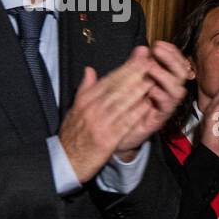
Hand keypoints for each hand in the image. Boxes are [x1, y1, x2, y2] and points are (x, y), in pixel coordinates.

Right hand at [59, 47, 153, 182]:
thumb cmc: (72, 134)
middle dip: (135, 74)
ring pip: (122, 102)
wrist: (65, 160)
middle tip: (150, 63)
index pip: (109, 80)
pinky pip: (124, 123)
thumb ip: (85, 89)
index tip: (139, 59)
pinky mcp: (107, 139)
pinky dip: (136, 113)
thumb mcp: (75, 108)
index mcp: (85, 100)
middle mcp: (92, 109)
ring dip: (138, 90)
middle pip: (117, 88)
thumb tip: (90, 70)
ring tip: (153, 79)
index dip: (126, 68)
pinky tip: (147, 106)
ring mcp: (99, 123)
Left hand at [115, 41, 190, 157]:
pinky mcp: (159, 118)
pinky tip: (151, 89)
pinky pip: (167, 106)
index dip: (171, 52)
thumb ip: (134, 66)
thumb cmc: (123, 106)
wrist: (116, 134)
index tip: (158, 44)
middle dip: (171, 59)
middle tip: (157, 50)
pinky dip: (161, 96)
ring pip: (178, 89)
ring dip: (166, 76)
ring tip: (151, 68)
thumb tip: (141, 48)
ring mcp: (165, 105)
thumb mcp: (127, 82)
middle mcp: (166, 92)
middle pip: (181, 73)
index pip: (175, 63)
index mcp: (161, 81)